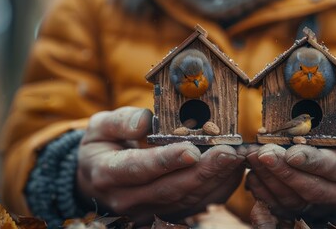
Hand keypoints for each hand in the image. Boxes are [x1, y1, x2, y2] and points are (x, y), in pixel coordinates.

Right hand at [76, 107, 244, 225]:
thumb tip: (144, 121)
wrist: (98, 178)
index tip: (192, 149)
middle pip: (170, 189)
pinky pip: (197, 205)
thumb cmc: (103, 145)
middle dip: (202, 171)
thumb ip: (120, 122)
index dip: (166, 161)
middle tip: (228, 152)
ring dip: (215, 180)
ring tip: (237, 158)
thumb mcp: (100, 127)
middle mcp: (128, 199)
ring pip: (187, 199)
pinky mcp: (167, 214)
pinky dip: (219, 189)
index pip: (139, 169)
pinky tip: (234, 170)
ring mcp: (149, 211)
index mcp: (108, 174)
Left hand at [245, 104, 335, 220]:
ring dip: (271, 180)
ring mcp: (324, 206)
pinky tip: (253, 175)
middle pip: (311, 187)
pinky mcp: (307, 210)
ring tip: (254, 158)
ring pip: (294, 199)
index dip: (313, 161)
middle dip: (285, 171)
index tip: (291, 152)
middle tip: (264, 153)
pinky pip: (283, 207)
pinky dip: (265, 193)